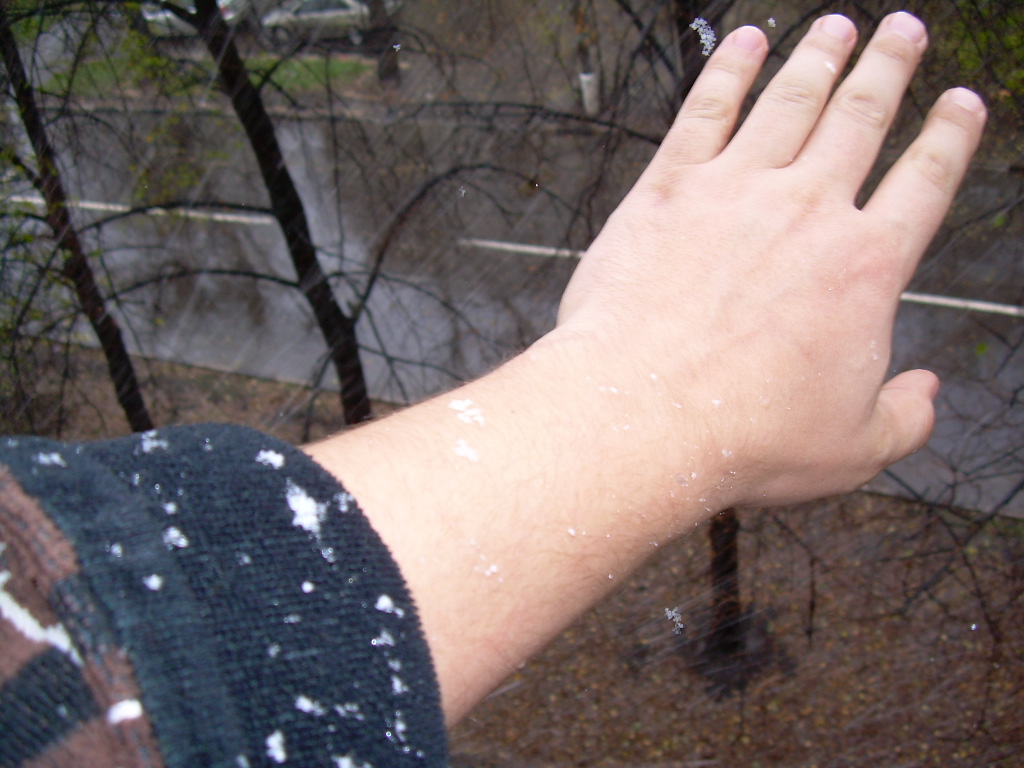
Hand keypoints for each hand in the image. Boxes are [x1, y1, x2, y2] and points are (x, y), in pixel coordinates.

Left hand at [555, 11, 985, 508]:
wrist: (643, 415)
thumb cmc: (745, 437)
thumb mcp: (852, 448)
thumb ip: (904, 417)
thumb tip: (928, 394)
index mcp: (864, 265)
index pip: (924, 181)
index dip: (949, 136)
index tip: (961, 104)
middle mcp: (806, 211)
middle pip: (860, 119)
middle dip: (889, 68)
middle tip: (905, 29)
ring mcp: (734, 191)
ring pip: (789, 103)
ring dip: (819, 57)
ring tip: (838, 26)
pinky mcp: (668, 190)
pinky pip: (705, 112)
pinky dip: (728, 70)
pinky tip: (744, 41)